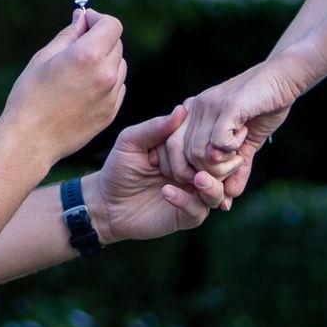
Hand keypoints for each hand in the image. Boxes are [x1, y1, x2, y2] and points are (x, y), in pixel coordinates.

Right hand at [3, 5, 127, 163]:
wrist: (31, 140)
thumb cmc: (30, 96)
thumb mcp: (44, 57)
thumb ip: (69, 34)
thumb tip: (82, 18)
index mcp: (88, 56)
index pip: (112, 25)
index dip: (98, 19)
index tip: (85, 22)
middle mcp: (106, 75)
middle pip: (116, 44)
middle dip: (100, 39)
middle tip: (77, 45)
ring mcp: (111, 96)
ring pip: (119, 66)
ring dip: (105, 60)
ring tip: (78, 70)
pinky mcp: (111, 112)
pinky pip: (117, 87)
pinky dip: (106, 81)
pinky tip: (83, 89)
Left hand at [89, 106, 247, 244]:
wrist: (106, 204)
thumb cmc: (118, 168)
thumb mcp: (131, 141)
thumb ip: (156, 127)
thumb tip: (182, 109)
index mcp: (186, 150)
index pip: (207, 141)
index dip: (208, 138)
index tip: (207, 133)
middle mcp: (195, 170)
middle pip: (220, 166)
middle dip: (216, 163)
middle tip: (208, 160)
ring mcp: (193, 194)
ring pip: (217, 189)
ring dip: (211, 184)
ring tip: (196, 178)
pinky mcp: (187, 216)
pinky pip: (198, 210)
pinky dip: (186, 201)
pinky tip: (166, 192)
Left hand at [169, 54, 309, 179]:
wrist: (284, 77)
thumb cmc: (265, 107)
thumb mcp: (245, 143)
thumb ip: (235, 168)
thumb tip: (228, 199)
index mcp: (192, 114)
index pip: (172, 151)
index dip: (189, 171)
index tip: (214, 176)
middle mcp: (194, 108)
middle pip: (185, 157)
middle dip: (208, 173)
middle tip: (232, 166)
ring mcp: (208, 105)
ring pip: (198, 153)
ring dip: (221, 164)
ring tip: (239, 154)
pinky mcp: (227, 106)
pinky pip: (217, 142)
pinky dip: (230, 149)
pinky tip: (244, 138)